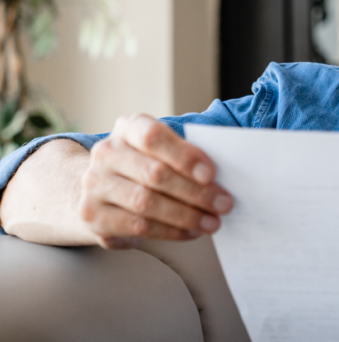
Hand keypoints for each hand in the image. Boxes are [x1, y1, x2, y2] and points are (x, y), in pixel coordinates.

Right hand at [79, 114, 232, 248]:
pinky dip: (170, 231)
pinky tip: (190, 232)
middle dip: (196, 192)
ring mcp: (95, 185)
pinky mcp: (93, 215)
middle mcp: (106, 153)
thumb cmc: (147, 163)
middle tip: (223, 204)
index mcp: (128, 128)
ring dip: (186, 216)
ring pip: (145, 203)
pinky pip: (137, 226)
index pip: (153, 136)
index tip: (211, 174)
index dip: (184, 156)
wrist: (103, 186)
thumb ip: (186, 155)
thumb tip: (218, 179)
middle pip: (154, 174)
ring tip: (212, 222)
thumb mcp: (163, 149)